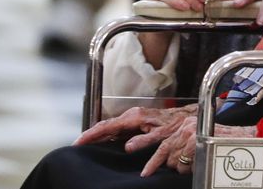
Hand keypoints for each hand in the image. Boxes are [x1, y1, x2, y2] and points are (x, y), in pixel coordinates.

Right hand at [74, 104, 196, 149]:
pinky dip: (106, 135)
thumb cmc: (175, 124)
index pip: (107, 125)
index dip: (91, 134)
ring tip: (83, 146)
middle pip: (105, 125)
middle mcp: (132, 115)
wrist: (187, 117)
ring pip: (110, 127)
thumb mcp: (162, 134)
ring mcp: (133, 118)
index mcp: (135, 117)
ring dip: (97, 135)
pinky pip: (117, 128)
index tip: (78, 142)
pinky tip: (102, 142)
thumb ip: (144, 140)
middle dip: (89, 135)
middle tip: (76, 146)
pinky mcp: (136, 122)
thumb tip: (128, 147)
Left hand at [141, 120, 256, 176]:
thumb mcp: (201, 137)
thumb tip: (171, 160)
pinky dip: (193, 167)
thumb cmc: (223, 141)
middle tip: (188, 165)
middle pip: (168, 155)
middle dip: (176, 165)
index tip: (146, 172)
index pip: (164, 144)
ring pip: (176, 161)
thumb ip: (185, 145)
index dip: (154, 161)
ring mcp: (190, 132)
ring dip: (185, 168)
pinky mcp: (196, 140)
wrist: (242, 137)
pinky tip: (203, 162)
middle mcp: (186, 126)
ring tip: (199, 162)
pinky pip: (186, 163)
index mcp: (186, 125)